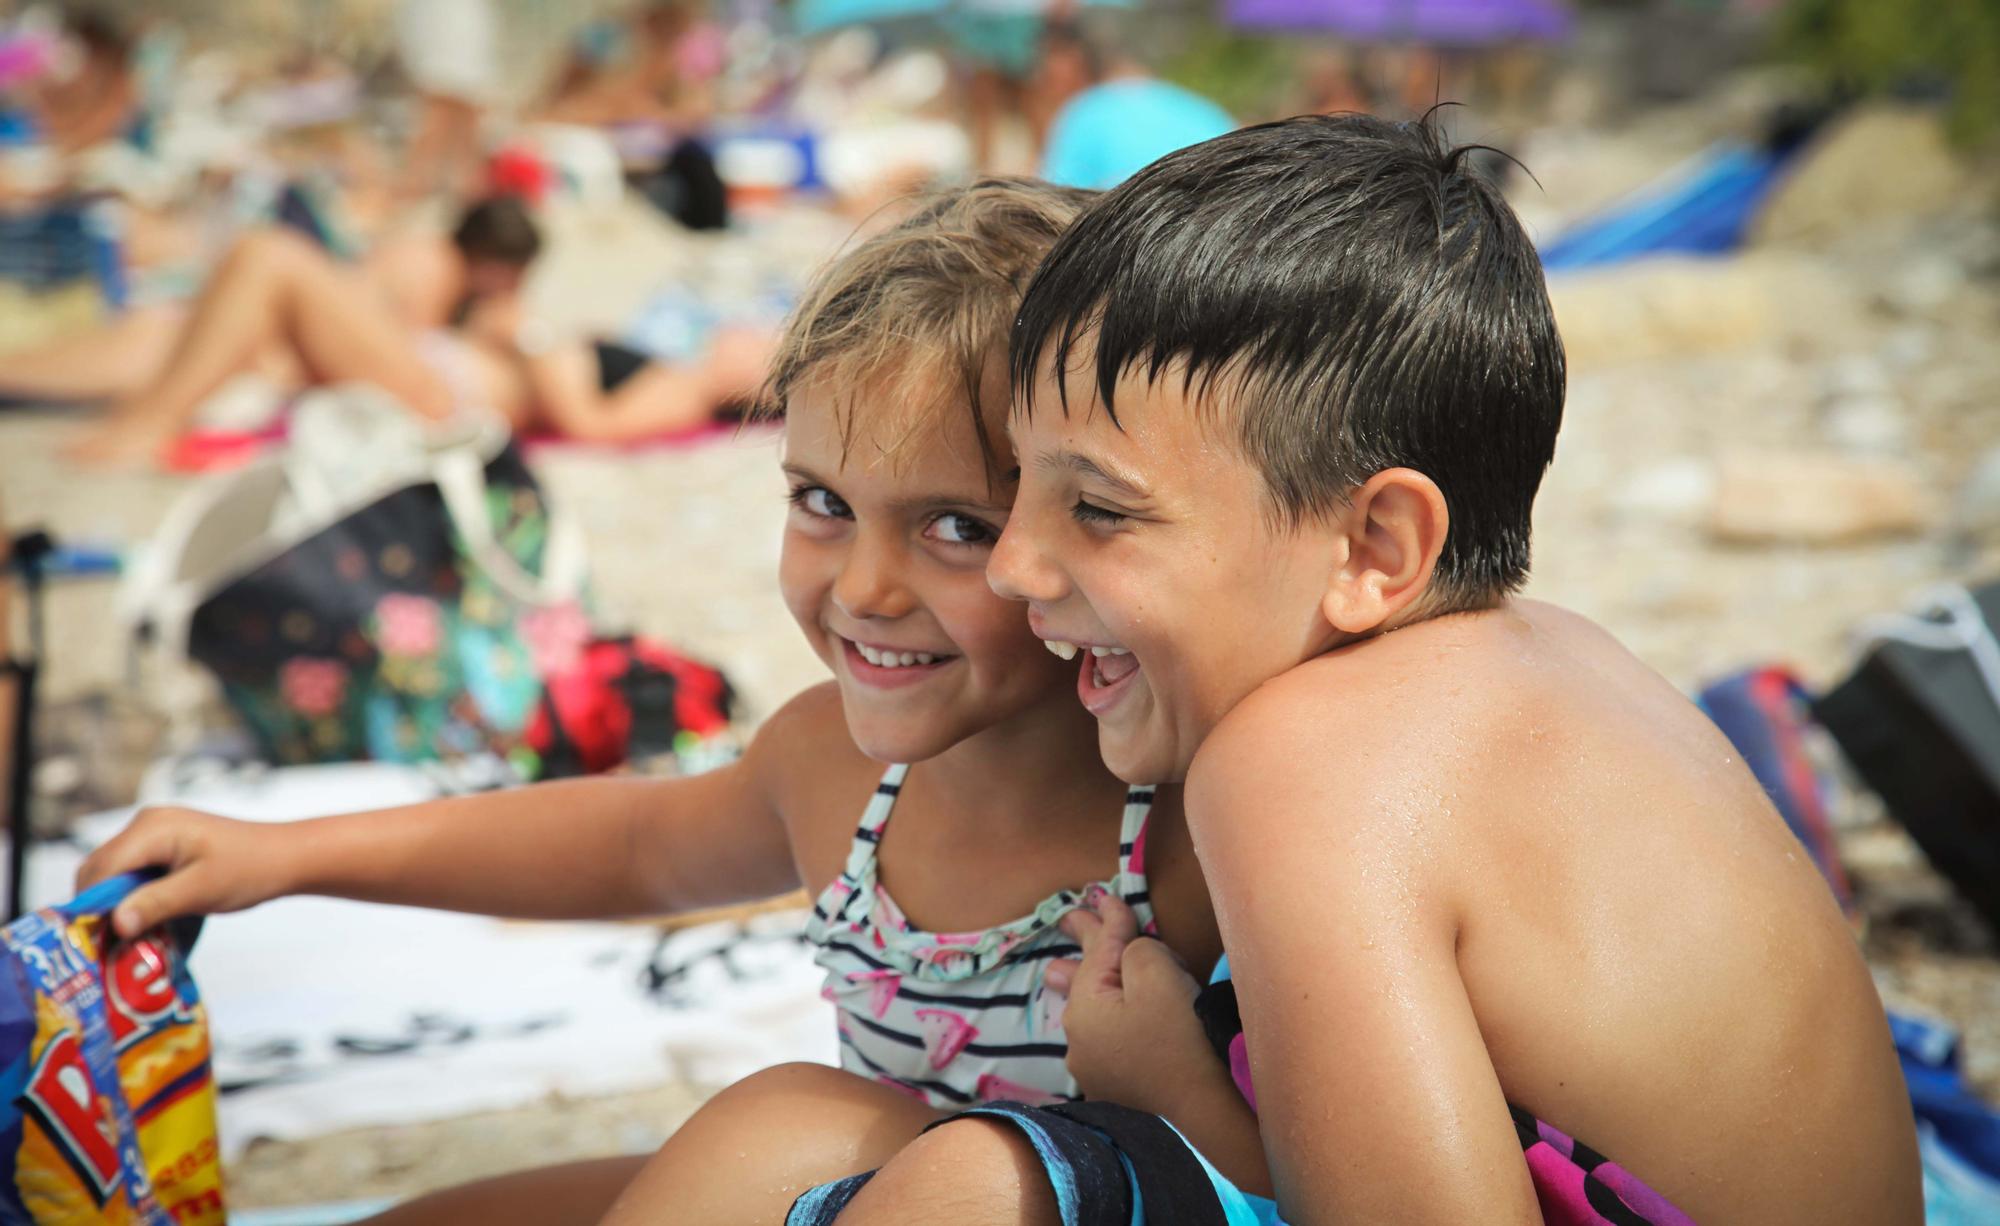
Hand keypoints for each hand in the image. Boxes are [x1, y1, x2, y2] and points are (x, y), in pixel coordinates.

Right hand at [75, 807, 302, 938]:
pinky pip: (133, 873)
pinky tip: (145, 920)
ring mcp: (154, 833)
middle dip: (99, 907)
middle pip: (100, 870)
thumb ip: (157, 903)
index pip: (101, 869)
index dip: (92, 906)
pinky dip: (132, 897)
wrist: (285, 857)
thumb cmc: (251, 868)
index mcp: (152, 828)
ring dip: (116, 904)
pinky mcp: (163, 846)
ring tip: (127, 937)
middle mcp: (146, 824)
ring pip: (113, 874)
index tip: (94, 942)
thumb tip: (117, 922)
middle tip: (108, 945)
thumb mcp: (202, 890)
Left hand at [1046, 894, 1218, 1112]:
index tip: (1106, 895)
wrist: (1205, 1115)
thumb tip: (1132, 956)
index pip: (1097, 952)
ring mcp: (1095, 1073)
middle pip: (1085, 983)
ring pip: (1093, 1014)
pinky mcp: (1118, 1091)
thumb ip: (1135, 949)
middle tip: (1069, 918)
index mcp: (1083, 1010)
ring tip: (1058, 970)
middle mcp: (1079, 1043)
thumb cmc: (1182, 1040)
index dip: (1108, 921)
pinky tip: (1103, 1020)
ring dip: (1089, 986)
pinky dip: (1111, 1019)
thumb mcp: (1158, 974)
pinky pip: (1108, 1040)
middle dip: (1084, 949)